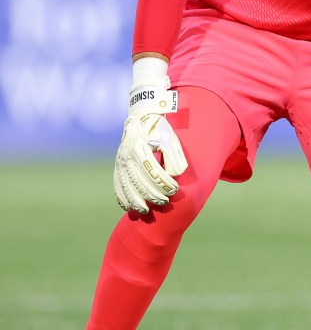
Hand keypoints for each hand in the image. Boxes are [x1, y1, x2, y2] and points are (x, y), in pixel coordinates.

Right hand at [113, 59, 187, 212]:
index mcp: (141, 146)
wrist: (141, 118)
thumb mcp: (169, 137)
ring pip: (126, 187)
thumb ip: (174, 156)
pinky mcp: (118, 166)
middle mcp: (127, 155)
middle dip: (153, 195)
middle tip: (164, 202)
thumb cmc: (159, 129)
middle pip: (139, 182)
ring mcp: (120, 161)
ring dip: (136, 201)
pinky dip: (123, 198)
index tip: (174, 190)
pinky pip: (117, 186)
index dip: (164, 183)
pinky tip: (130, 207)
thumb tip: (174, 175)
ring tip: (146, 210)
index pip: (153, 171)